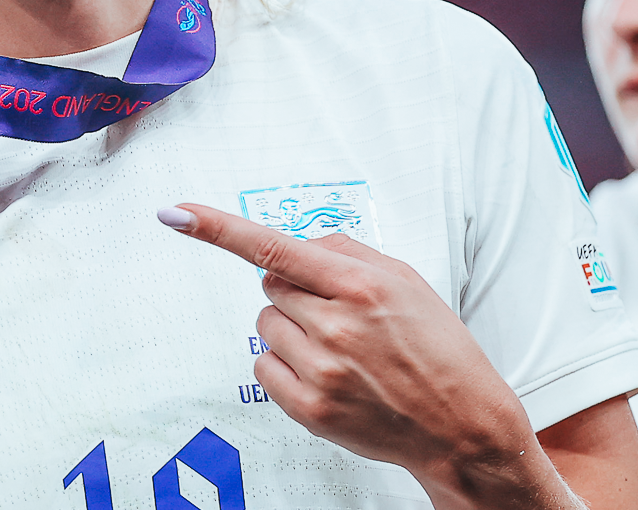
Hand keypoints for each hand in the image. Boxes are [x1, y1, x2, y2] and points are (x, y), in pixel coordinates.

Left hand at [159, 203, 582, 509]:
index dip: (218, 228)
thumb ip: (348, 253)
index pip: (274, 246)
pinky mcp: (310, 409)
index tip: (176, 213)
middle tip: (339, 312)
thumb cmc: (439, 348)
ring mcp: (320, 371)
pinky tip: (327, 372)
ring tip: (341, 347)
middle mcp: (335, 327)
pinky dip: (285, 363)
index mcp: (359, 286)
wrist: (461, 424)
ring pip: (265, 324)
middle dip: (295, 290)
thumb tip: (300, 241)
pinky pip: (264, 365)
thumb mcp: (406, 281)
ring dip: (291, 328)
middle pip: (270, 285)